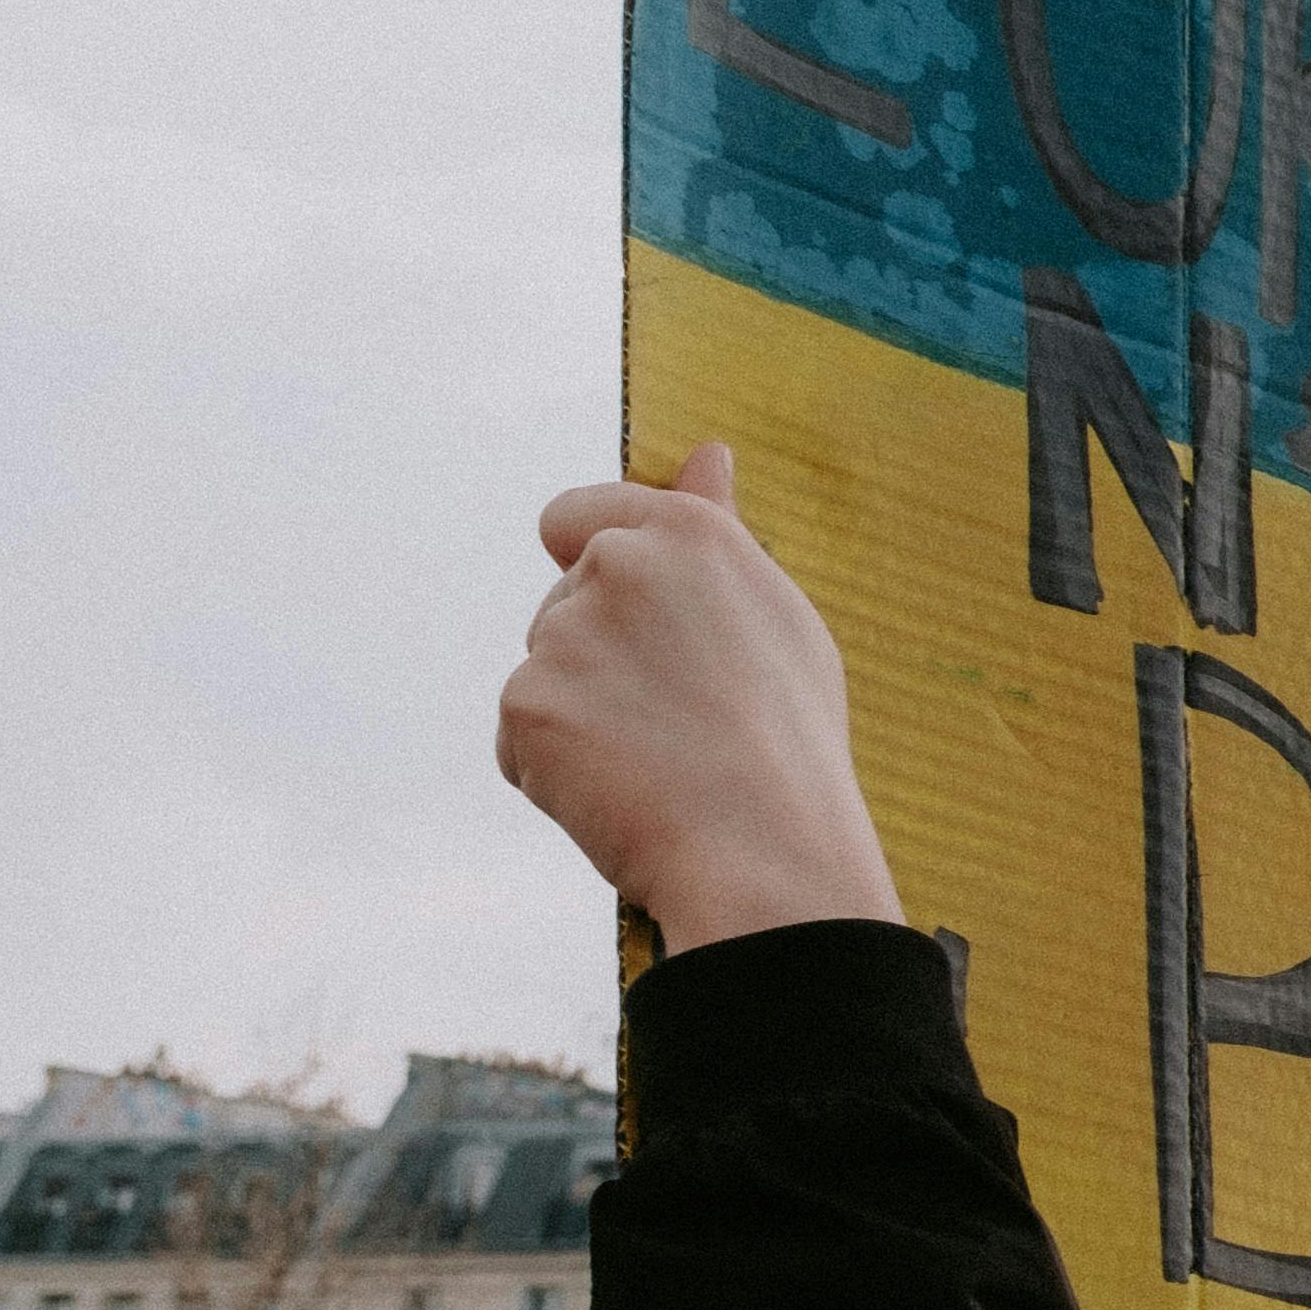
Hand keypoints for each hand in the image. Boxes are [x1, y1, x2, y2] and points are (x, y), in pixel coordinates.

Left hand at [499, 441, 904, 952]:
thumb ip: (721, 532)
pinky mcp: (523, 706)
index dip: (596, 568)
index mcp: (687, 533)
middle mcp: (617, 567)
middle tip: (679, 720)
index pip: (579, 516)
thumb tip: (707, 454)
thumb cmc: (788, 741)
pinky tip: (624, 794)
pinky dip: (557, 770)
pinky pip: (523, 736)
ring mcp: (563, 636)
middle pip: (562, 603)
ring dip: (581, 714)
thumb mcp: (775, 618)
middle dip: (599, 655)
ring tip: (660, 763)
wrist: (768, 855)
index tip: (636, 627)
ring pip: (545, 671)